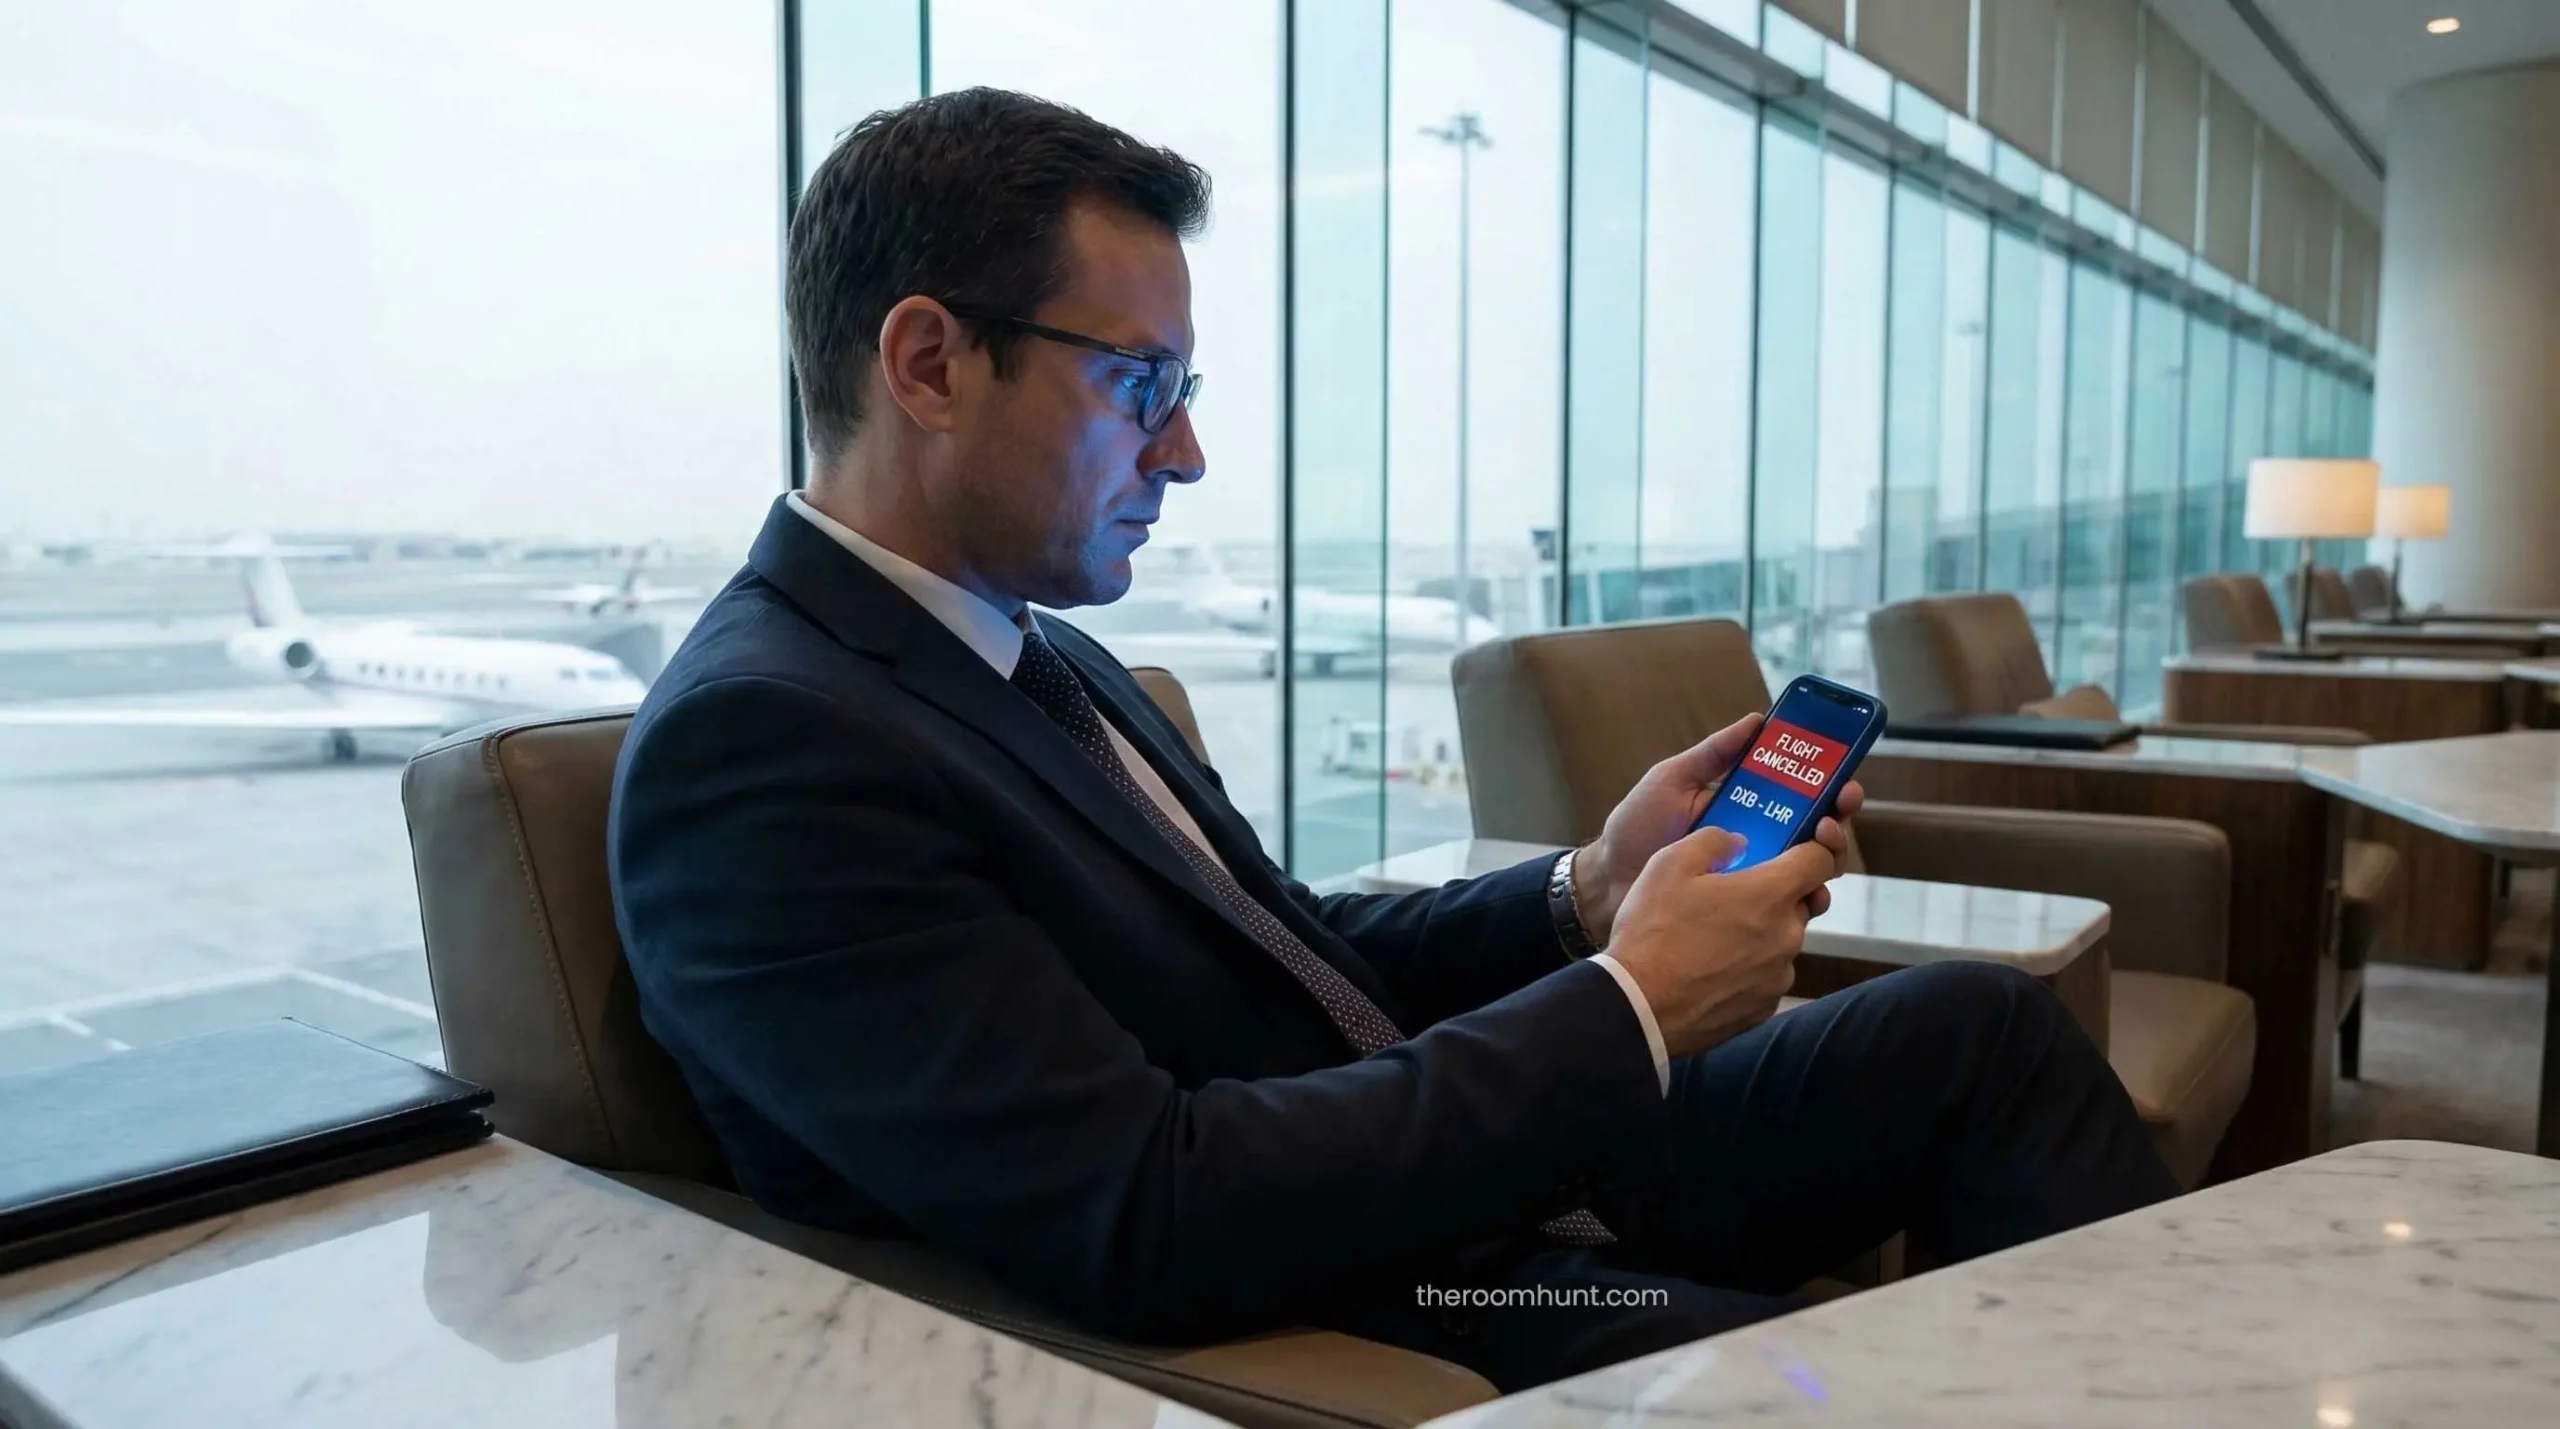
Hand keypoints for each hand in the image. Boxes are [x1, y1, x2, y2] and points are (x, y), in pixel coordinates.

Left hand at [1570, 713, 1863, 943]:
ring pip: (1811, 869)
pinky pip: (1788, 907)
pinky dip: (1807, 898)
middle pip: (1817, 831)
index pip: (1800, 792)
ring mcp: (1753, 877)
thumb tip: (1758, 720)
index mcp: (1747, 805)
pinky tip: (1807, 891)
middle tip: (1832, 815)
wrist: (1608, 883)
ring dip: (1828, 857)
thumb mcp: (1671, 780)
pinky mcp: (1745, 910)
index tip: (1842, 778)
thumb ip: (1713, 754)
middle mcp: (1758, 841)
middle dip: (1837, 820)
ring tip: (1819, 846)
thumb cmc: (1636, 827)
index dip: (1829, 784)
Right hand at [1603, 829, 1837, 1057]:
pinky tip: (1709, 971)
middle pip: (1799, 904)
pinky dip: (1747, 971)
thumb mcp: (1669, 865)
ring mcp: (1778, 976)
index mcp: (1771, 894)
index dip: (1811, 850)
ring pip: (1780, 943)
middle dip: (1774, 896)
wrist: (1638, 1007)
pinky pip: (1765, 978)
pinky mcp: (1764, 1008)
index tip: (1791, 851)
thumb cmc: (1653, 932)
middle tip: (1730, 898)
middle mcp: (1787, 936)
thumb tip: (1738, 842)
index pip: (1821, 861)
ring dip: (1759, 936)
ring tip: (1711, 941)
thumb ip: (1713, 841)